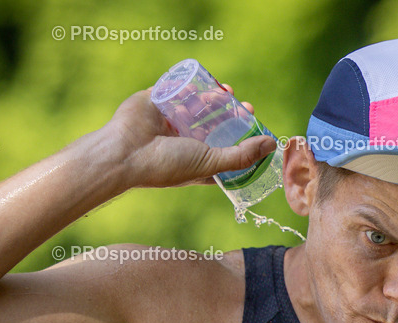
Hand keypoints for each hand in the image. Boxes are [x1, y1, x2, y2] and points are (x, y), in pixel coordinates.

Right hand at [100, 85, 275, 189]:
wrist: (126, 152)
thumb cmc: (167, 165)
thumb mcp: (211, 162)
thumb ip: (241, 155)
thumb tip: (271, 145)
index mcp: (197, 161)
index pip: (226, 147)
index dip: (242, 137)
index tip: (254, 123)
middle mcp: (184, 142)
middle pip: (215, 124)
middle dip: (231, 113)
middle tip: (244, 105)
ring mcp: (169, 121)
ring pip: (197, 105)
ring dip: (213, 98)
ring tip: (225, 92)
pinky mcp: (156, 102)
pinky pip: (175, 88)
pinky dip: (190, 83)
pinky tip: (204, 81)